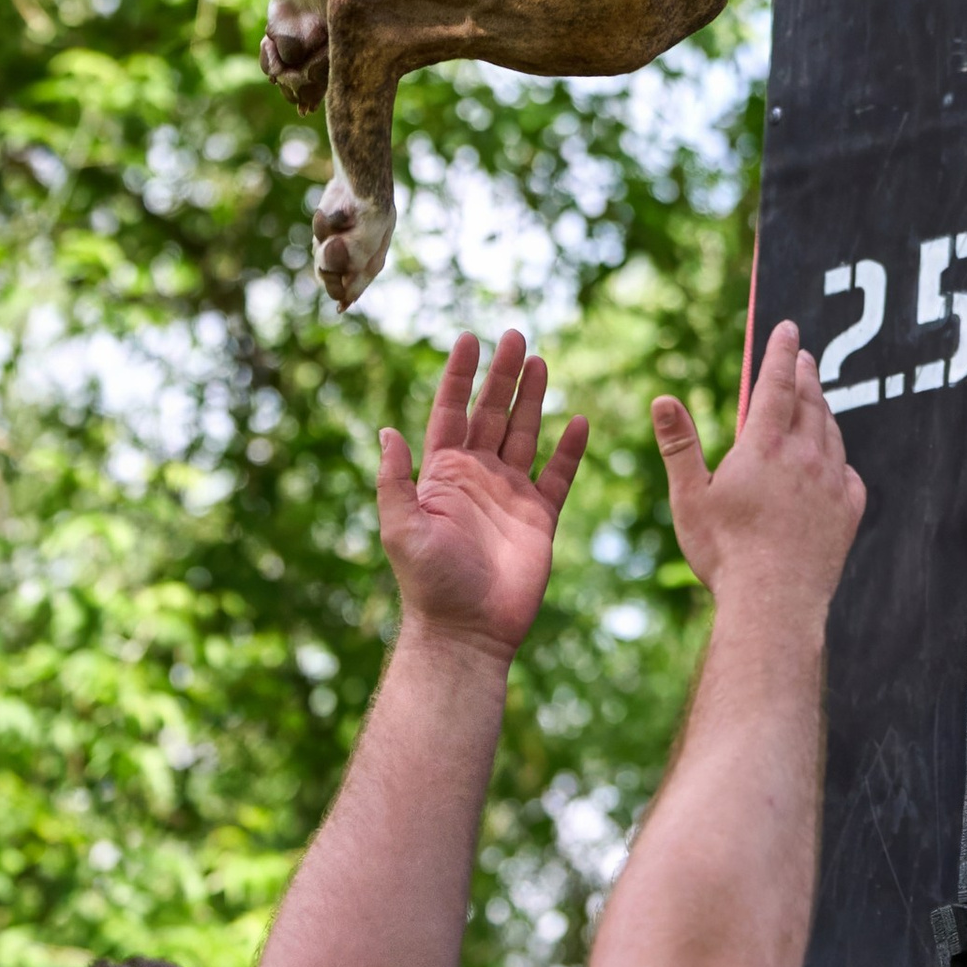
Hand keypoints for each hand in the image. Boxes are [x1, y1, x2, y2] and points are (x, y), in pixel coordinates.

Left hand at [377, 329, 588, 663]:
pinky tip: (579, 421)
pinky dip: (570, 448)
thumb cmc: (429, 584)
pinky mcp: (539, 517)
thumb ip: (394, 482)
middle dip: (503, 374)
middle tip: (515, 334)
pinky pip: (558, 475)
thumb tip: (386, 431)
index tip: (468, 337)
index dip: (459, 376)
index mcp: (442, 475)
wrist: (468, 632)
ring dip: (533, 399)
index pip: (451, 411)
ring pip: (525, 434)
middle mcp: (476, 477)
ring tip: (541, 360)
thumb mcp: (400, 529)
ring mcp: (509, 495)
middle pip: (492, 413)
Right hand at [652, 320, 862, 624]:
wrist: (775, 604)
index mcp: (766, 445)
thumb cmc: (726, 553)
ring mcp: (831, 483)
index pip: (777, 383)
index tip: (789, 328)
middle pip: (810, 401)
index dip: (782, 351)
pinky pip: (848, 473)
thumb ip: (679, 444)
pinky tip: (835, 461)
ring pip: (832, 432)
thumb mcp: (690, 496)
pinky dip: (839, 457)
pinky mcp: (848, 513)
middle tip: (805, 356)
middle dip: (806, 373)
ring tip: (817, 398)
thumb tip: (662, 399)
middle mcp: (805, 456)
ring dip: (824, 409)